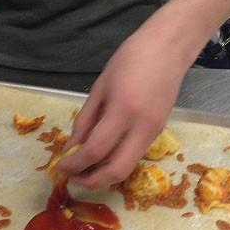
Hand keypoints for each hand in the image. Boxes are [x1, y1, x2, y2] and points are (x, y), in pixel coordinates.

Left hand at [57, 28, 189, 188]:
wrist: (168, 48)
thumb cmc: (131, 58)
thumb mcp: (101, 85)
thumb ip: (86, 119)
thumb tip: (73, 147)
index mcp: (122, 110)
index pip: (95, 150)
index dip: (75, 164)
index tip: (60, 165)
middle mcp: (141, 126)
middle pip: (116, 171)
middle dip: (92, 181)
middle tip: (73, 178)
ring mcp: (154, 131)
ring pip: (128, 166)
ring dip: (104, 174)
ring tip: (85, 168)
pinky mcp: (160, 131)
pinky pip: (135, 154)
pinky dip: (117, 160)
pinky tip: (104, 153)